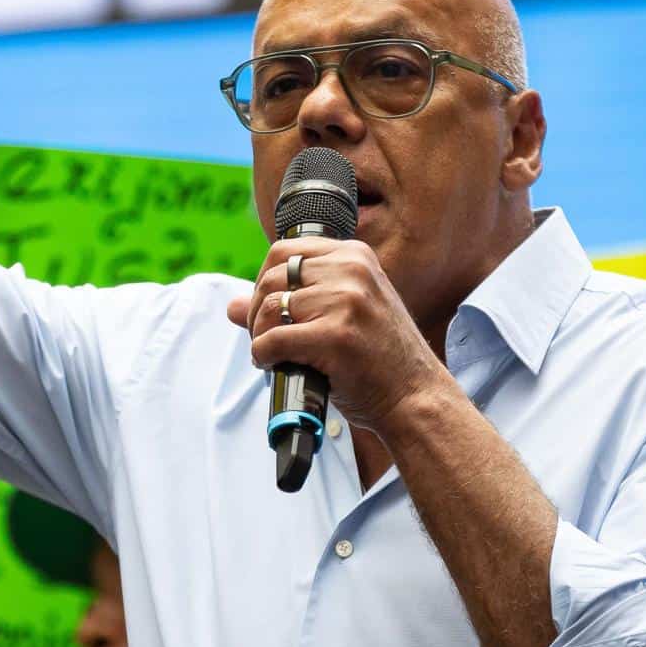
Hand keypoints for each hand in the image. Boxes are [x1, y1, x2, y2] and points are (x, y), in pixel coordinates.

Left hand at [225, 237, 439, 429]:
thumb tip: (231, 306)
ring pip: (269, 308)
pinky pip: (273, 340)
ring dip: (259, 336)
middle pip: (272, 277)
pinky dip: (263, 357)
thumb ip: (292, 301)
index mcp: (354, 256)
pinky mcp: (335, 336)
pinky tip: (274, 367)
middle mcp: (351, 270)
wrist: (415, 396)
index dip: (263, 281)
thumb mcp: (341, 314)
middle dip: (256, 311)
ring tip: (272, 355)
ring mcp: (345, 301)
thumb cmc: (378, 358)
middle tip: (264, 338)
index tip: (267, 310)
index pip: (283, 250)